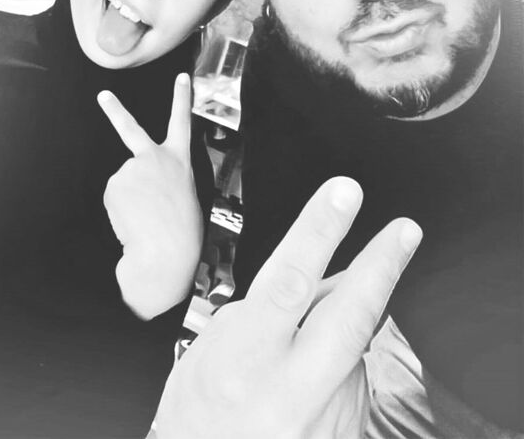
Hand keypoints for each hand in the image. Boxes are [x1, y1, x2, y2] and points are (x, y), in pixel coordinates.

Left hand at [98, 73, 203, 319]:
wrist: (165, 251)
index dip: (182, 97)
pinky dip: (119, 208)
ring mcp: (131, 167)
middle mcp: (154, 157)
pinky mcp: (113, 183)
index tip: (182, 77)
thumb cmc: (182, 231)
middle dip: (115, 110)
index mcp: (179, 161)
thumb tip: (145, 185)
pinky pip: (114, 195)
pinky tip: (131, 219)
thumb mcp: (186, 195)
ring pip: (123, 181)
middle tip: (103, 95)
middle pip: (130, 128)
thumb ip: (166, 179)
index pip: (182, 122)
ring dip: (128, 198)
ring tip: (143, 217)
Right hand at [154, 177, 421, 438]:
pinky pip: (353, 378)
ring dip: (339, 326)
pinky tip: (307, 378)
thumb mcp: (216, 348)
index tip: (343, 194)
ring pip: (353, 346)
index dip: (319, 231)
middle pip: (351, 316)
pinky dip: (337, 362)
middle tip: (405, 230)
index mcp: (246, 360)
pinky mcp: (348, 430)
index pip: (290, 281)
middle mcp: (291, 391)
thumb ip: (270, 309)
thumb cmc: (202, 412)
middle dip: (383, 265)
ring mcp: (326, 418)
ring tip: (296, 346)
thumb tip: (323, 276)